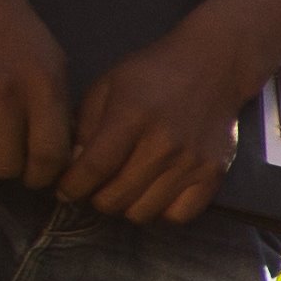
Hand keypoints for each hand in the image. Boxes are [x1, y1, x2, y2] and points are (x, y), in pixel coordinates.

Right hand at [0, 0, 69, 184]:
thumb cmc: (16, 35)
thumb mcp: (53, 65)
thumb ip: (59, 112)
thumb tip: (64, 164)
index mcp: (42, 86)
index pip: (48, 156)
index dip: (41, 176)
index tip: (33, 174)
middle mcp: (4, 91)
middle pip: (4, 166)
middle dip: (3, 165)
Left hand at [57, 23, 263, 223]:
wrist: (214, 64)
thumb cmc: (153, 72)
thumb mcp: (108, 85)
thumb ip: (85, 126)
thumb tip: (73, 167)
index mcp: (132, 116)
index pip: (93, 169)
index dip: (72, 187)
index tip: (65, 190)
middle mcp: (163, 143)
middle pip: (115, 198)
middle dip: (96, 198)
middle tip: (97, 187)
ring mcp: (191, 161)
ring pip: (143, 213)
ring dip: (127, 205)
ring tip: (125, 188)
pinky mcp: (213, 173)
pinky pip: (178, 216)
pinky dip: (161, 211)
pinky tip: (155, 192)